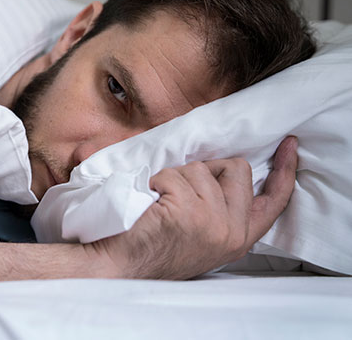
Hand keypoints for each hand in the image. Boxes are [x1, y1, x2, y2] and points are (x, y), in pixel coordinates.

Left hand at [92, 136, 298, 279]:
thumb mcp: (203, 234)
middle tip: (181, 189)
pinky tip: (149, 202)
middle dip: (207, 168)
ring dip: (174, 177)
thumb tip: (224, 170)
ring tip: (160, 201)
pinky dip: (156, 181)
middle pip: (237, 169)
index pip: (274, 201)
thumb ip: (223, 210)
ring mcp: (211, 221)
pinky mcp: (186, 212)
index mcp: (239, 237)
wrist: (122, 265)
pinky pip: (173, 175)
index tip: (289, 145)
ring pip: (200, 169)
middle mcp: (231, 232)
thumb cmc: (155, 244)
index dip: (284, 170)